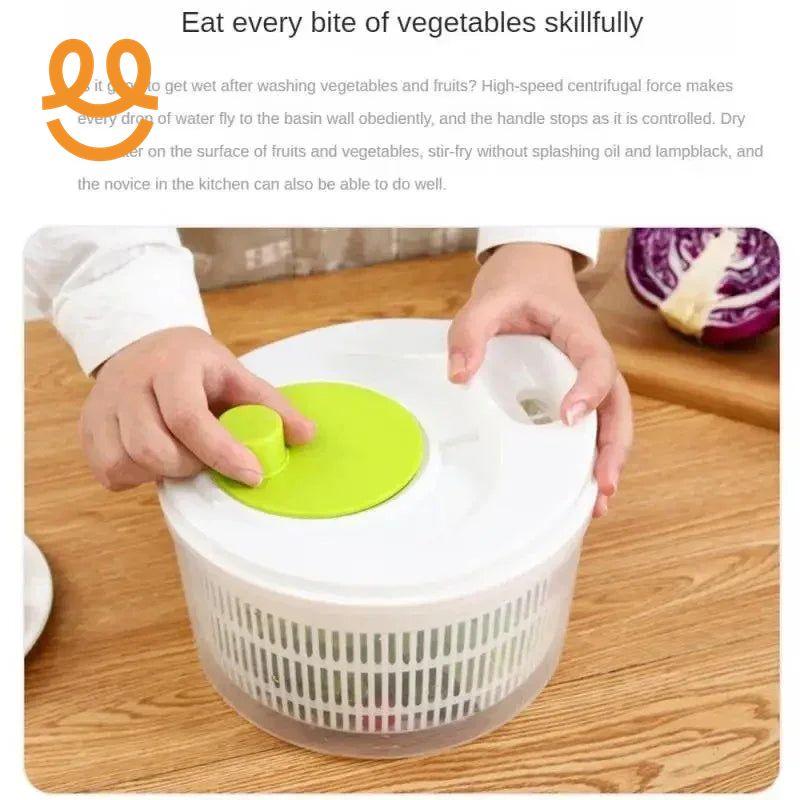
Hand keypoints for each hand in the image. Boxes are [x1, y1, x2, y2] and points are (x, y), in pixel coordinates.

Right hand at [80, 327, 315, 490]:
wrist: (141, 343)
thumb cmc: (194, 364)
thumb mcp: (236, 374)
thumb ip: (271, 405)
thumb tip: (307, 436)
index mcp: (172, 365)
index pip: (189, 417)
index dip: (222, 452)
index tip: (252, 473)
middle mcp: (130, 384)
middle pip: (153, 448)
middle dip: (190, 465)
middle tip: (208, 458)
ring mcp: (102, 406)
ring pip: (127, 463)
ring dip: (163, 472)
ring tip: (182, 455)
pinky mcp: (88, 428)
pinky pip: (108, 472)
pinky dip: (137, 477)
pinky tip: (156, 460)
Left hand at [448, 243, 632, 516]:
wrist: (530, 270)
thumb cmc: (519, 282)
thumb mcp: (490, 297)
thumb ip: (471, 330)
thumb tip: (459, 376)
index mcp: (579, 332)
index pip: (596, 361)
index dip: (589, 389)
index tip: (571, 416)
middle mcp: (591, 357)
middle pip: (617, 404)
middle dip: (614, 446)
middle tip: (604, 485)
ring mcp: (584, 375)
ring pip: (610, 419)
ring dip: (608, 459)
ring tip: (599, 503)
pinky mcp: (572, 388)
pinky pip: (590, 422)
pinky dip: (590, 454)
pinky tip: (580, 486)